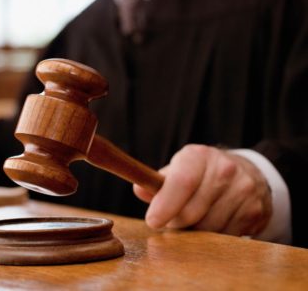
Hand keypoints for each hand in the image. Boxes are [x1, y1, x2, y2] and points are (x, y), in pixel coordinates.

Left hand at [133, 144, 271, 236]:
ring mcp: (243, 189)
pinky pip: (226, 236)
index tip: (152, 221)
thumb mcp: (179, 170)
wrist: (247, 173)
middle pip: (192, 211)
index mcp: (198, 156)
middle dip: (176, 223)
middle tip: (173, 221)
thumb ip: (157, 182)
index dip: (165, 205)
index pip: (182, 182)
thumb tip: (139, 189)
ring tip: (194, 220)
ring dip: (195, 232)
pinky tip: (213, 223)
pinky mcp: (255, 210)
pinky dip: (214, 237)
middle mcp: (224, 169)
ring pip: (208, 228)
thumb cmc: (201, 175)